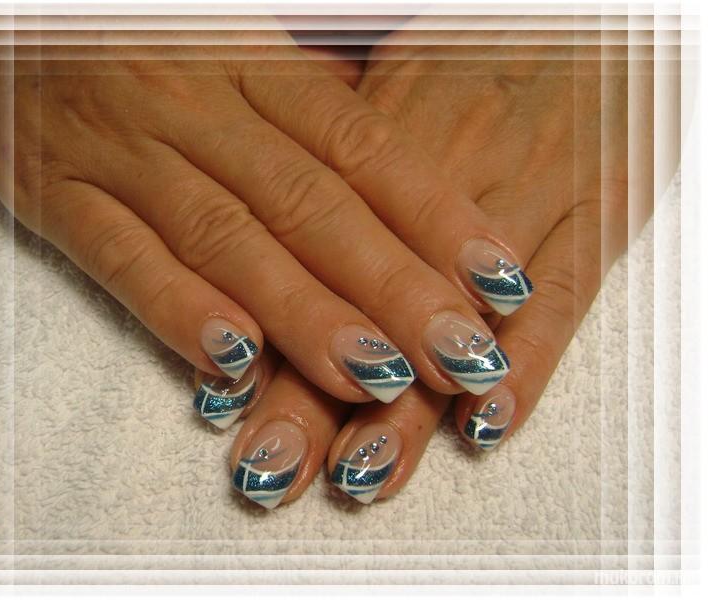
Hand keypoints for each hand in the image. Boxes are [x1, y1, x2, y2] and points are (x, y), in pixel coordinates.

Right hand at [0, 26, 534, 413]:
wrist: (10, 7)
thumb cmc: (143, 37)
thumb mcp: (234, 46)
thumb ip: (310, 106)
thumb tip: (398, 168)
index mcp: (254, 65)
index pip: (363, 145)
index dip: (435, 215)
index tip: (499, 279)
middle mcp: (199, 106)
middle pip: (311, 204)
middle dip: (393, 286)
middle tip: (462, 352)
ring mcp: (127, 152)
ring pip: (228, 238)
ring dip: (305, 313)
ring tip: (373, 376)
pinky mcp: (57, 193)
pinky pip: (122, 256)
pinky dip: (177, 309)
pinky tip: (233, 363)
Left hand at [198, 29, 647, 508]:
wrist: (577, 19)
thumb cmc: (478, 54)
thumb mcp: (393, 87)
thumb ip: (335, 165)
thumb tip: (265, 222)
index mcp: (376, 134)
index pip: (306, 253)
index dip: (266, 335)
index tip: (222, 402)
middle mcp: (439, 170)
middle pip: (365, 299)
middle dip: (313, 394)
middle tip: (271, 468)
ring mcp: (522, 189)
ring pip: (452, 316)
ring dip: (407, 401)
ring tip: (361, 472)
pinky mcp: (597, 207)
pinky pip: (565, 295)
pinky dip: (531, 362)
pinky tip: (489, 421)